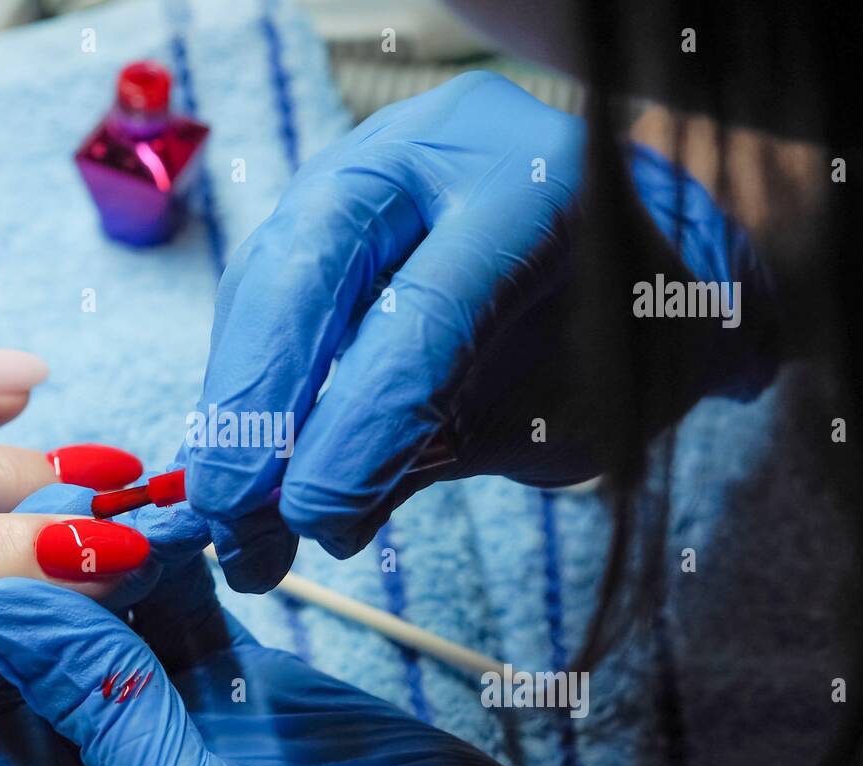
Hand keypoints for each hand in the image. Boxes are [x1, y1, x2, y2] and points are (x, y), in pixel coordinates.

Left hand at [0, 501, 606, 765]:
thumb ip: (101, 713)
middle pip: (32, 649)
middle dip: (28, 557)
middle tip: (29, 469)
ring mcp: (171, 726)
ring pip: (106, 615)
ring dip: (106, 545)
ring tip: (111, 477)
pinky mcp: (236, 690)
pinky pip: (181, 607)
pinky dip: (175, 554)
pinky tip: (177, 507)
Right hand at [185, 71, 773, 588]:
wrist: (633, 272)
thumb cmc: (623, 353)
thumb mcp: (568, 415)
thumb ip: (447, 451)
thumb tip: (310, 516)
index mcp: (539, 187)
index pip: (427, 313)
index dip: (362, 425)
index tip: (318, 521)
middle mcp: (440, 148)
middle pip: (307, 268)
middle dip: (255, 401)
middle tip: (230, 511)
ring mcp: (370, 161)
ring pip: (264, 279)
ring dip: (234, 403)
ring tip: (229, 514)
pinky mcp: (325, 200)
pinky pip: (260, 292)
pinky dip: (242, 380)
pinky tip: (237, 456)